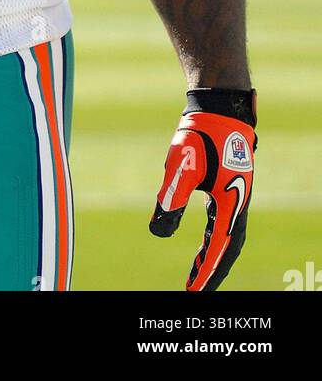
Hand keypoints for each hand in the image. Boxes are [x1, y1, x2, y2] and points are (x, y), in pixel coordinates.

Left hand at [149, 88, 255, 290]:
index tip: (192, 291)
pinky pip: (225, 221)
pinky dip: (216, 238)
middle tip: (196, 291)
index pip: (218, 247)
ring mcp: (236, 194)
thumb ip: (171, 199)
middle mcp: (238, 202)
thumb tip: (158, 232)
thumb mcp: (181, 166)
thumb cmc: (200, 133)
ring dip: (215, 257)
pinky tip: (206, 244)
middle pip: (228, 248)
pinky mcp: (229, 186)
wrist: (219, 106)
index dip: (205, 271)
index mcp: (230, 202)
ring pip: (228, 236)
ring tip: (198, 275)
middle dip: (213, 271)